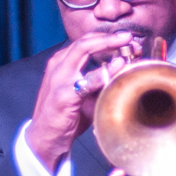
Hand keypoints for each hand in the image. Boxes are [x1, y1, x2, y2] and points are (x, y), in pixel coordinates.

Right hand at [24, 31, 140, 171]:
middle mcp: (58, 66)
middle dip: (109, 37)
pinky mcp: (63, 95)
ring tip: (127, 46)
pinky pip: (85, 81)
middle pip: (85, 41)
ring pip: (82, 51)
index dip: (107, 37)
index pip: (85, 42)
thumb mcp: (85, 94)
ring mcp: (59, 78)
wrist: (46, 138)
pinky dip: (102, 74)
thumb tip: (124, 69)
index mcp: (62, 63)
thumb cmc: (66, 115)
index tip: (127, 39)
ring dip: (107, 46)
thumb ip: (100, 81)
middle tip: (129, 36)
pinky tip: (115, 69)